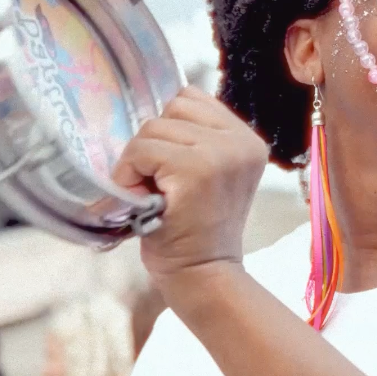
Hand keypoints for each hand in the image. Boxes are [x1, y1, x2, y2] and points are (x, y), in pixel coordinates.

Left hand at [110, 86, 268, 294]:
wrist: (204, 277)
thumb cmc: (196, 231)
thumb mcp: (211, 176)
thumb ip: (197, 142)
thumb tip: (156, 115)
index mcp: (247, 140)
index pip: (191, 98)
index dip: (170, 130)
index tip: (172, 169)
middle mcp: (240, 141)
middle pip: (171, 109)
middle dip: (155, 144)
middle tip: (160, 185)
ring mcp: (220, 153)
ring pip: (152, 127)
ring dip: (139, 161)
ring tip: (152, 195)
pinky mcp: (194, 170)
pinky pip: (142, 150)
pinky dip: (129, 173)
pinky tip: (142, 200)